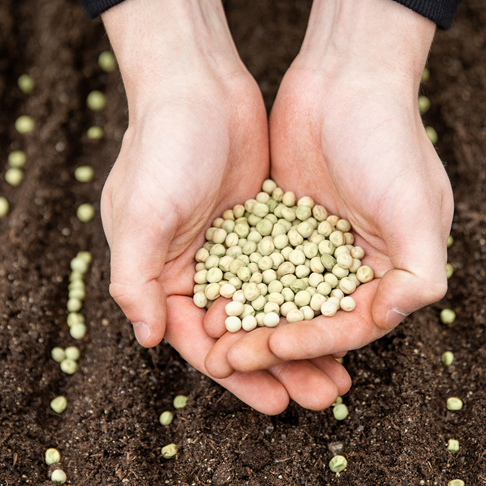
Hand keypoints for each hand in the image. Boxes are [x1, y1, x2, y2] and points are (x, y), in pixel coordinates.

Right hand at [100, 0, 349, 413]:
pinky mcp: (265, 222)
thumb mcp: (142, 216)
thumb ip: (136, 279)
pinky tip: (349, 316)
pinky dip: (317, 296)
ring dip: (305, 341)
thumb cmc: (162, 147)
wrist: (198, 83)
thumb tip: (148, 340)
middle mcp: (196, 270)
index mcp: (161, 277)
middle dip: (282, 369)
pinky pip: (295, 271)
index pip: (202, 344)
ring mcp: (234, 246)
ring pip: (275, 308)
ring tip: (344, 372)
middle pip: (244, 335)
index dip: (239, 377)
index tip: (277, 403)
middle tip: (323, 397)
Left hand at [204, 0, 452, 372]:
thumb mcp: (415, 207)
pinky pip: (256, 265)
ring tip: (218, 349)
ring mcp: (314, 243)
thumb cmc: (388, 139)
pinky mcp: (279, 222)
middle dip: (277, 348)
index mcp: (392, 270)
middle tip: (236, 365)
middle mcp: (354, 264)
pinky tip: (208, 304)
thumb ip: (418, 271)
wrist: (345, 75)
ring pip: (279, 299)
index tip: (276, 347)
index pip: (351, 323)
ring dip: (252, 327)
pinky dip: (236, 287)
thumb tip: (389, 320)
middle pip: (312, 321)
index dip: (314, 344)